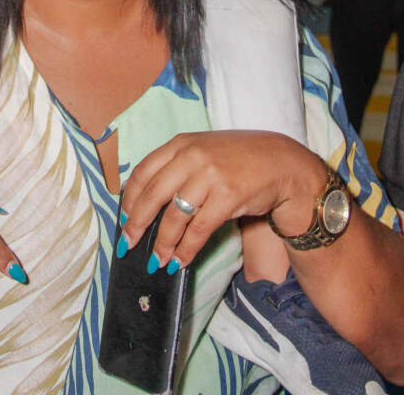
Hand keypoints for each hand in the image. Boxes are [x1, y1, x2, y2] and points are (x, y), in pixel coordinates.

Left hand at [118, 131, 325, 272]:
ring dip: (162, 243)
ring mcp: (209, 176)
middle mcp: (191, 156)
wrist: (280, 163)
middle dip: (136, 224)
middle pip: (153, 195)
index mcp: (181, 143)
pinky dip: (186, 249)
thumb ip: (176, 167)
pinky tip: (180, 260)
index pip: (143, 172)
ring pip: (174, 216)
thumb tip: (146, 202)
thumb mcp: (203, 151)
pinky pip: (198, 229)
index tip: (123, 219)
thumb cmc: (238, 159)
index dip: (129, 200)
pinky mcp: (227, 197)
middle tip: (128, 244)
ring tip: (157, 260)